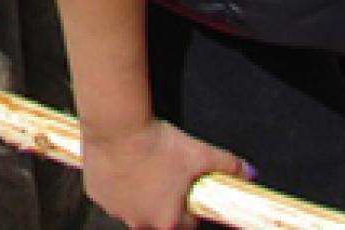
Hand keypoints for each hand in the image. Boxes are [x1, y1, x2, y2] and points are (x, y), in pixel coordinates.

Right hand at [82, 119, 249, 229]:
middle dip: (160, 201)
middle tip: (162, 175)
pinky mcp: (95, 194)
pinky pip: (109, 194)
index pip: (185, 224)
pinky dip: (115, 183)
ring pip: (130, 206)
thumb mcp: (200, 153)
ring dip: (136, 193)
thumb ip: (227, 165)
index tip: (185, 189)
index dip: (187, 206)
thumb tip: (249, 172)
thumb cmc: (158, 144)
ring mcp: (115, 209)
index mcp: (167, 221)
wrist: (118, 125)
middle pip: (155, 218)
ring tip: (141, 166)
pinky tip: (121, 164)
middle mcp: (139, 221)